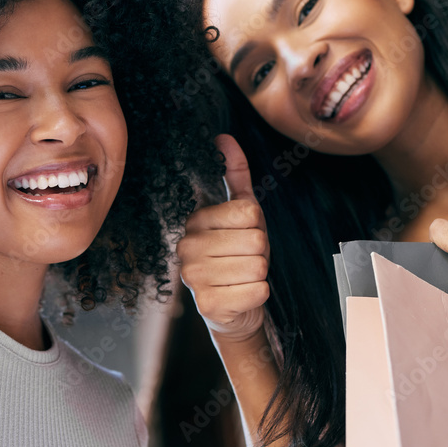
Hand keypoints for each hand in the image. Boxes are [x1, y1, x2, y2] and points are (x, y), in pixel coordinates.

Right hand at [177, 134, 269, 341]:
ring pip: (258, 266)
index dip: (257, 227)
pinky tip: (241, 295)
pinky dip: (258, 294)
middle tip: (245, 261)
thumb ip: (235, 176)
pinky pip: (257, 291)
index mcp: (195, 221)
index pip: (249, 212)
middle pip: (256, 240)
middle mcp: (187, 247)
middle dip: (261, 253)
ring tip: (242, 278)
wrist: (234, 309)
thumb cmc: (239, 256)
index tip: (242, 238)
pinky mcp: (207, 305)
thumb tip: (224, 138)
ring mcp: (193, 278)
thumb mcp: (242, 214)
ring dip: (259, 275)